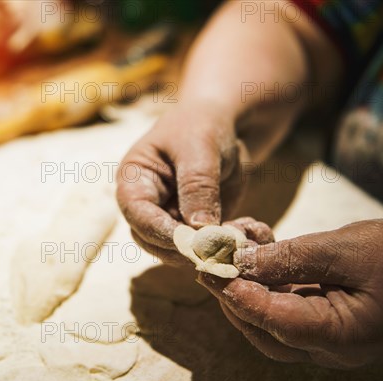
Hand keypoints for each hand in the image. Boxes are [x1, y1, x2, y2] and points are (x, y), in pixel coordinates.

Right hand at [116, 101, 249, 261]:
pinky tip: (247, 236)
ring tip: (237, 241)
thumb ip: (198, 186)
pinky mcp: (192, 229)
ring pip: (177, 252)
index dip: (161, 232)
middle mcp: (146, 205)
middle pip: (152, 241)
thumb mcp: (200, 148)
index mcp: (135, 180)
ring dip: (206, 253)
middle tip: (218, 249)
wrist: (224, 124)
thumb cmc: (203, 125)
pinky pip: (203, 249)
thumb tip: (199, 229)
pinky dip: (223, 249)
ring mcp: (168, 219)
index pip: (138, 214)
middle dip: (184, 249)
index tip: (192, 243)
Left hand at [197, 219, 382, 367]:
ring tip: (230, 254)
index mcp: (342, 337)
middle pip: (264, 330)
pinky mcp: (326, 325)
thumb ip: (291, 257)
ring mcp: (328, 340)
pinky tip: (256, 257)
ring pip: (270, 323)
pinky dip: (267, 287)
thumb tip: (241, 261)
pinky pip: (286, 311)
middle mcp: (330, 349)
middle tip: (209, 263)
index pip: (274, 321)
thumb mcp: (346, 248)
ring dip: (247, 290)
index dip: (236, 295)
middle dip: (233, 296)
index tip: (208, 269)